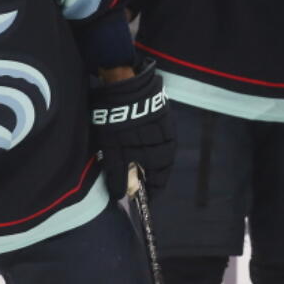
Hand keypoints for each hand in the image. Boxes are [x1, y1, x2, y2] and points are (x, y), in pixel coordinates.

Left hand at [90, 59, 175, 199]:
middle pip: (160, 168)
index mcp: (160, 156)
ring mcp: (167, 127)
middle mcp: (168, 144)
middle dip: (148, 176)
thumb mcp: (114, 153)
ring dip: (148, 159)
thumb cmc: (118, 123)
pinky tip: (137, 140)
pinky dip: (148, 143)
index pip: (158, 183)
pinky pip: (158, 136)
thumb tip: (122, 196)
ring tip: (133, 160)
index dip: (149, 193)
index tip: (140, 199)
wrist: (125, 85)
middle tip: (134, 179)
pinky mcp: (162, 113)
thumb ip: (119, 176)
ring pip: (160, 151)